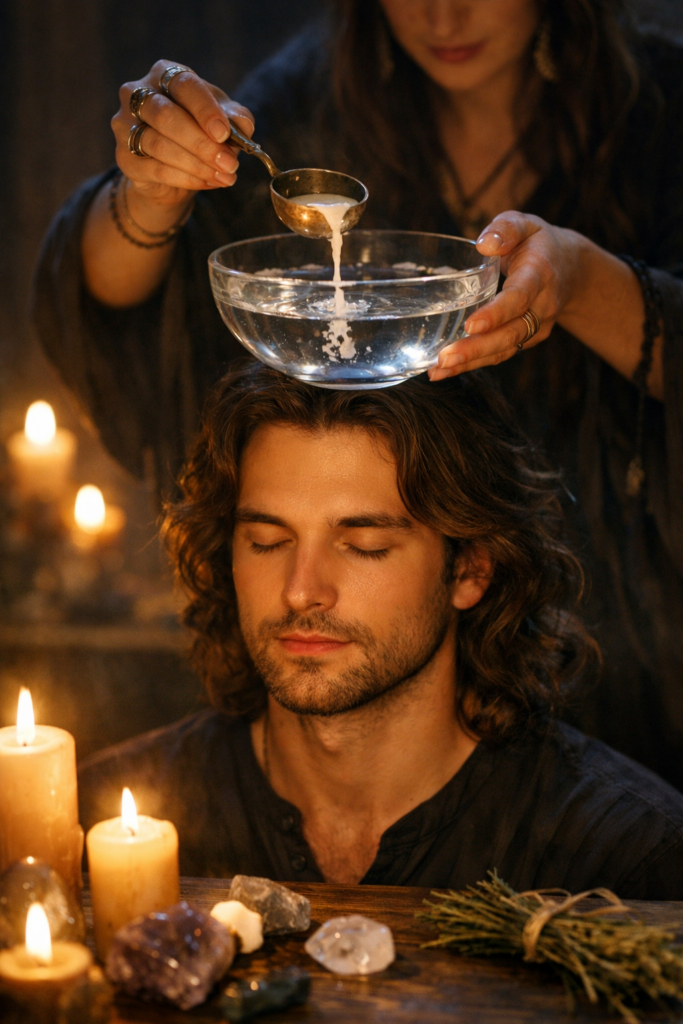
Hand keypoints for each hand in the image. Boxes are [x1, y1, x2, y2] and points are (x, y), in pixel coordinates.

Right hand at [112, 60, 254, 211]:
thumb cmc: (198, 133)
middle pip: (166, 115)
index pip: (183, 84)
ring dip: (197, 164)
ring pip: (160, 145)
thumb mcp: (222, 121)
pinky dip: (187, 179)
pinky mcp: (124, 158)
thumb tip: (244, 124)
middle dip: (202, 143)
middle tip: (230, 163)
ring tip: (225, 177)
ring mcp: (125, 125)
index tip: (224, 133)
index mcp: (164, 74)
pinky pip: (156, 170)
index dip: (205, 109)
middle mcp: (137, 93)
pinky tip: (208, 183)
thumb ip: (235, 118)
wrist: (171, 171)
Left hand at [428, 213, 581, 380]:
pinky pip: (500, 353)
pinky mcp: (527, 339)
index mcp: (539, 274)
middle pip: (511, 333)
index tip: (471, 325)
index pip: (519, 297)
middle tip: (444, 358)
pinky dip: (473, 364)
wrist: (570, 268)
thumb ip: (505, 229)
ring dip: (471, 362)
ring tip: (437, 371)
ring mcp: (537, 326)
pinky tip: (445, 370)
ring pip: (505, 349)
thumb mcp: (524, 223)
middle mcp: (542, 306)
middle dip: (477, 348)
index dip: (496, 313)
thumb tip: (484, 244)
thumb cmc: (536, 243)